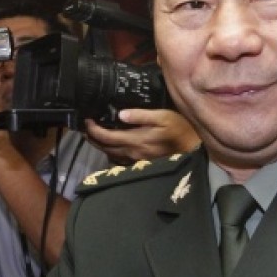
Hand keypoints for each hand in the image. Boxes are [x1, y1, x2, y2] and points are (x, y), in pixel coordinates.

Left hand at [85, 109, 199, 163]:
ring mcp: (136, 159)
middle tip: (84, 127)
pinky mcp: (141, 162)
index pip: (106, 137)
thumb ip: (141, 115)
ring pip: (110, 154)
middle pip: (104, 148)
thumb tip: (120, 114)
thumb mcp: (163, 117)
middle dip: (92, 138)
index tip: (86, 120)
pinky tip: (110, 145)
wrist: (193, 149)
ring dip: (99, 145)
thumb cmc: (180, 130)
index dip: (93, 129)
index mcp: (135, 140)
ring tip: (93, 135)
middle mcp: (132, 152)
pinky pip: (119, 158)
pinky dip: (110, 151)